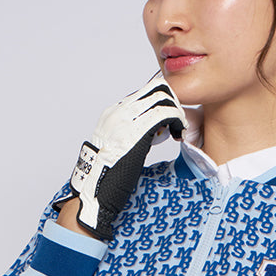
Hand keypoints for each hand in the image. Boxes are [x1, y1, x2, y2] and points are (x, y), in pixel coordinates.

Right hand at [66, 74, 185, 239]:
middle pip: (155, 87)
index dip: (162, 103)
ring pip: (162, 97)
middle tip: (178, 121)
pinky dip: (178, 120)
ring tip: (180, 129)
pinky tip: (179, 134)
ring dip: (177, 111)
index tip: (169, 121)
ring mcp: (126, 119)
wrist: (95, 188)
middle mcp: (118, 111)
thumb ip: (132, 135)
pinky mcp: (137, 130)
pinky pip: (165, 113)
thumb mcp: (118, 148)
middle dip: (173, 101)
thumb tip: (150, 134)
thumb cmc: (106, 176)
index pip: (144, 93)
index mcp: (112, 114)